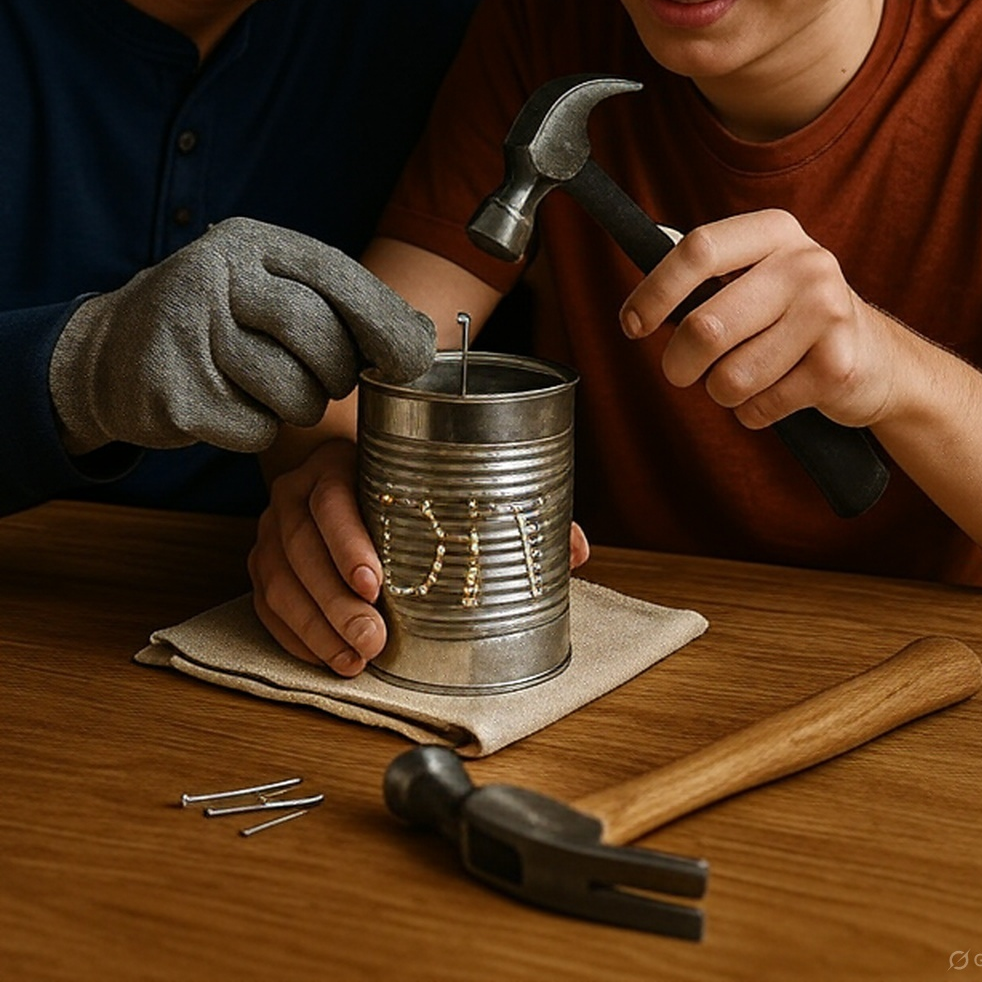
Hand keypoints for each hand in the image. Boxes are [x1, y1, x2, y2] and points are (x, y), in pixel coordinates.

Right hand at [48, 217, 435, 454]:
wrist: (107, 355)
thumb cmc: (216, 323)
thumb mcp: (269, 288)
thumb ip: (339, 303)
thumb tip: (423, 340)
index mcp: (247, 243)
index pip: (334, 274)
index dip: (382, 319)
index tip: (412, 358)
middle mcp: (213, 277)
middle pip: (315, 334)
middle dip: (339, 372)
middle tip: (332, 382)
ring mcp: (186, 333)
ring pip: (290, 390)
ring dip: (299, 406)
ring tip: (274, 391)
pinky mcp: (171, 393)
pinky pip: (254, 429)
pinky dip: (258, 430)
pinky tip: (231, 407)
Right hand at [250, 440, 591, 675]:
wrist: (337, 460)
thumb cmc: (400, 476)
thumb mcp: (440, 478)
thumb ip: (505, 511)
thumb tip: (577, 551)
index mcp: (337, 463)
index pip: (332, 500)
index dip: (349, 542)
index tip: (376, 582)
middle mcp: (296, 494)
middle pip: (303, 550)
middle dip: (338, 603)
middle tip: (375, 640)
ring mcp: (273, 531)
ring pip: (282, 584)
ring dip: (319, 628)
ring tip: (358, 661)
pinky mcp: (265, 564)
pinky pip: (270, 606)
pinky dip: (297, 638)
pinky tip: (332, 660)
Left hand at [620, 209, 896, 429]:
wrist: (879, 360)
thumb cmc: (793, 317)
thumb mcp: (757, 277)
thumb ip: (705, 278)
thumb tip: (637, 307)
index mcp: (774, 231)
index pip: (698, 250)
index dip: (655, 291)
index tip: (631, 324)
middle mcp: (806, 263)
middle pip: (705, 325)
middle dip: (679, 363)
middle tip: (681, 371)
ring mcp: (827, 313)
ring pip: (729, 376)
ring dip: (721, 391)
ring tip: (742, 379)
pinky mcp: (837, 367)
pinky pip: (760, 406)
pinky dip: (753, 412)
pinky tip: (775, 394)